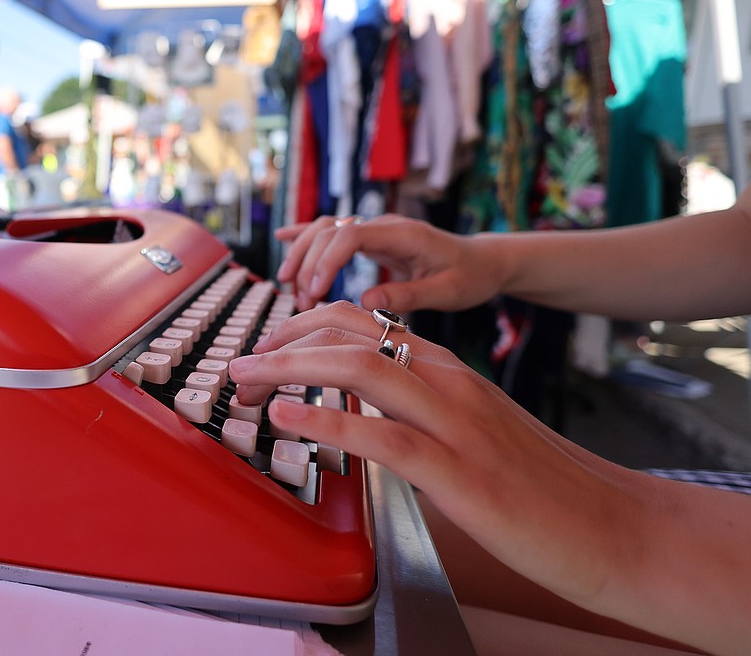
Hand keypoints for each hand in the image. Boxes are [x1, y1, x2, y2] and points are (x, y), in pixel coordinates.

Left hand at [229, 302, 642, 610]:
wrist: (614, 527)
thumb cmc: (540, 483)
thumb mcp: (471, 427)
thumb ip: (419, 407)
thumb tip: (359, 408)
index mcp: (450, 371)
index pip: (362, 324)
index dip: (302, 327)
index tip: (265, 346)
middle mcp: (450, 384)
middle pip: (351, 335)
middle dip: (283, 342)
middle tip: (239, 365)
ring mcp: (457, 425)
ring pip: (361, 371)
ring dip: (291, 371)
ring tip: (248, 382)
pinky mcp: (462, 475)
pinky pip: (384, 437)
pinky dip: (328, 424)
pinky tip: (289, 422)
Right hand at [275, 214, 503, 312]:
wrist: (483, 261)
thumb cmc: (470, 277)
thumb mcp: (447, 292)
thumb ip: (407, 295)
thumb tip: (365, 301)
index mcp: (404, 234)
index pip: (351, 234)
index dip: (327, 260)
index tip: (314, 291)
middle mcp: (384, 225)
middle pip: (330, 230)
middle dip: (308, 263)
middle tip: (302, 302)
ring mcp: (375, 229)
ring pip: (325, 229)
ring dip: (303, 254)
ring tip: (292, 287)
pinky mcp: (371, 237)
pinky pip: (332, 230)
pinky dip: (306, 235)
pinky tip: (282, 239)